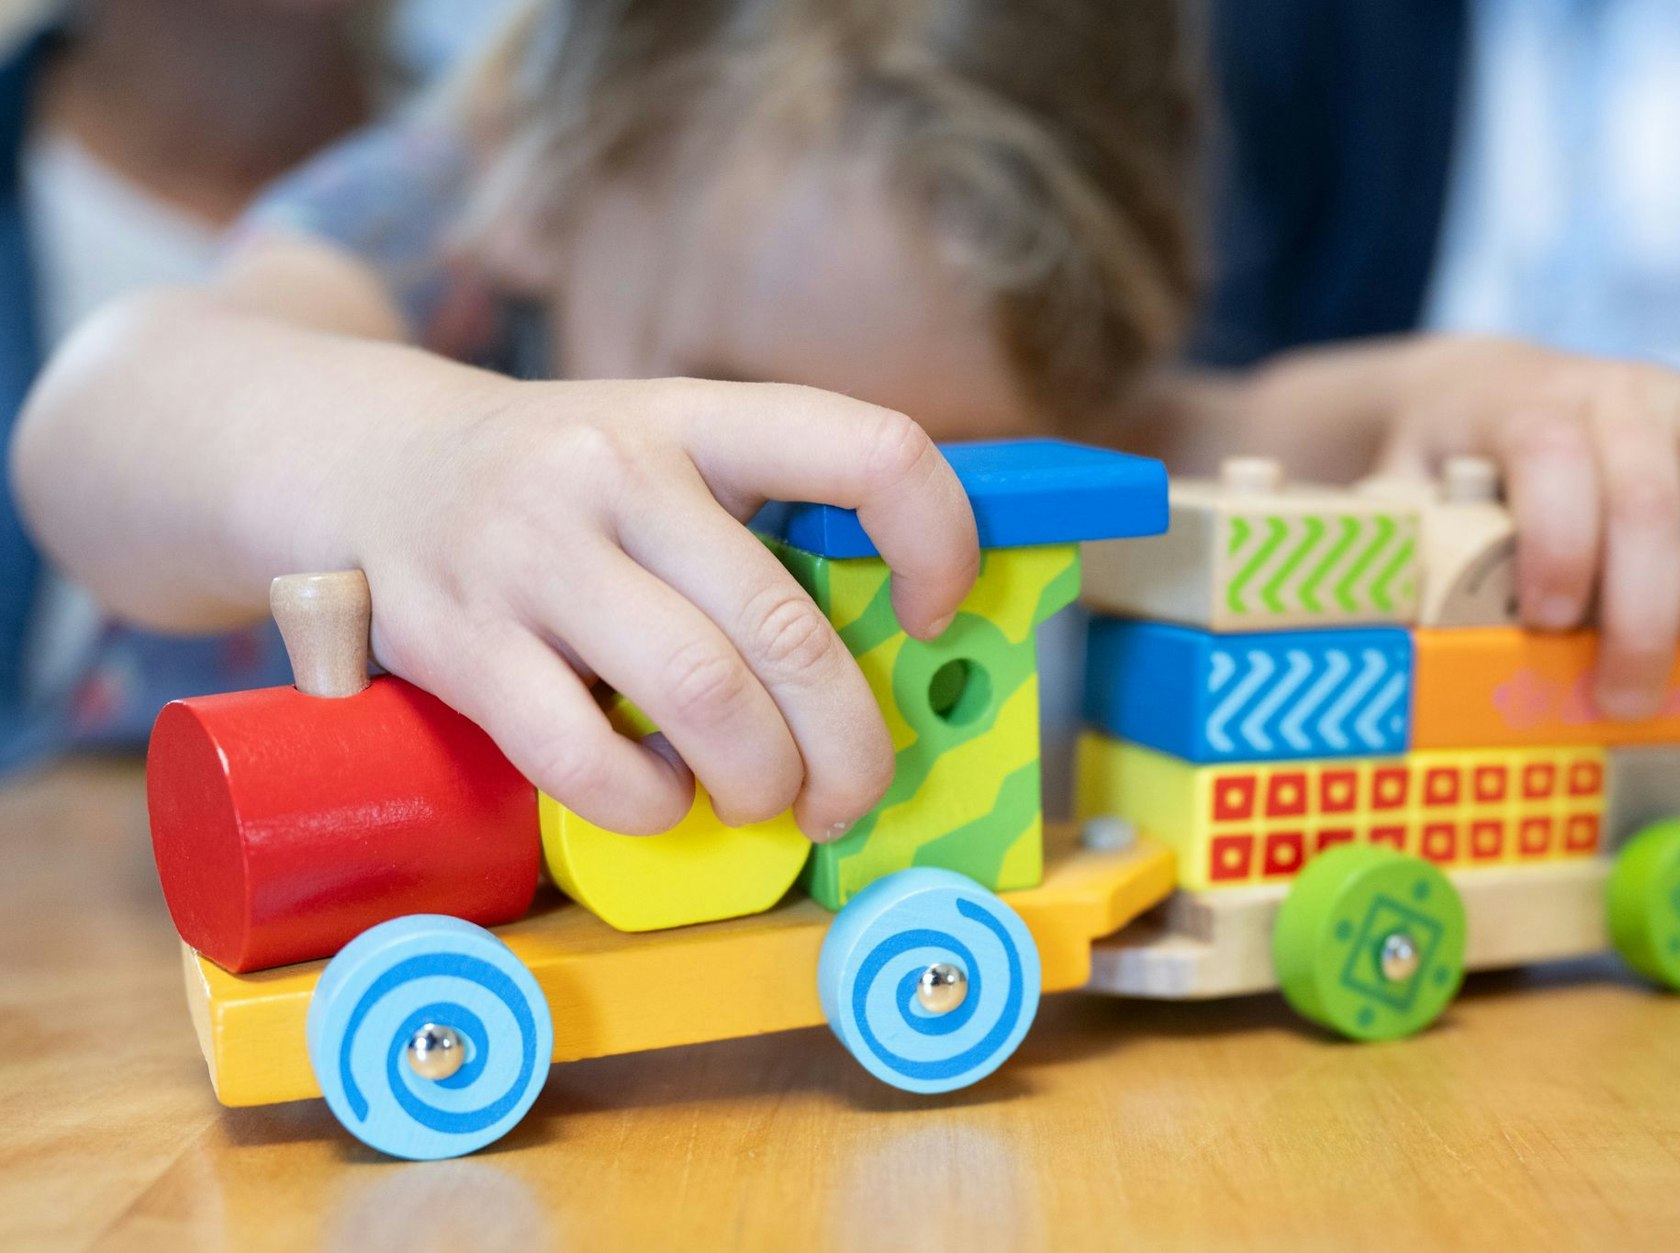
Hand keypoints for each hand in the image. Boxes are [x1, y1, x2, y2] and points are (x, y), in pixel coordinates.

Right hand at [339, 376, 978, 838]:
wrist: (362, 461)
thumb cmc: (557, 485)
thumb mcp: (661, 450)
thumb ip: (757, 523)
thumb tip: (890, 655)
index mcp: (696, 414)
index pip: (869, 450)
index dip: (939, 542)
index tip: (933, 614)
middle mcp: (616, 467)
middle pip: (787, 628)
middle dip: (849, 744)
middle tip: (851, 791)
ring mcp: (530, 552)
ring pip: (704, 699)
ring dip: (762, 781)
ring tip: (764, 799)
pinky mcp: (458, 641)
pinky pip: (589, 760)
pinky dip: (651, 805)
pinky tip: (660, 795)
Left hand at [1377, 337, 1679, 718]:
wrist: (1491, 387)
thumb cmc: (1451, 455)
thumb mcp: (1406, 482)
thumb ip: (1407, 532)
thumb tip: (1389, 603)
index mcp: (1531, 408)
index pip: (1552, 459)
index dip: (1557, 542)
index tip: (1549, 620)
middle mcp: (1619, 397)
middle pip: (1645, 489)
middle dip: (1641, 603)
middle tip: (1625, 691)